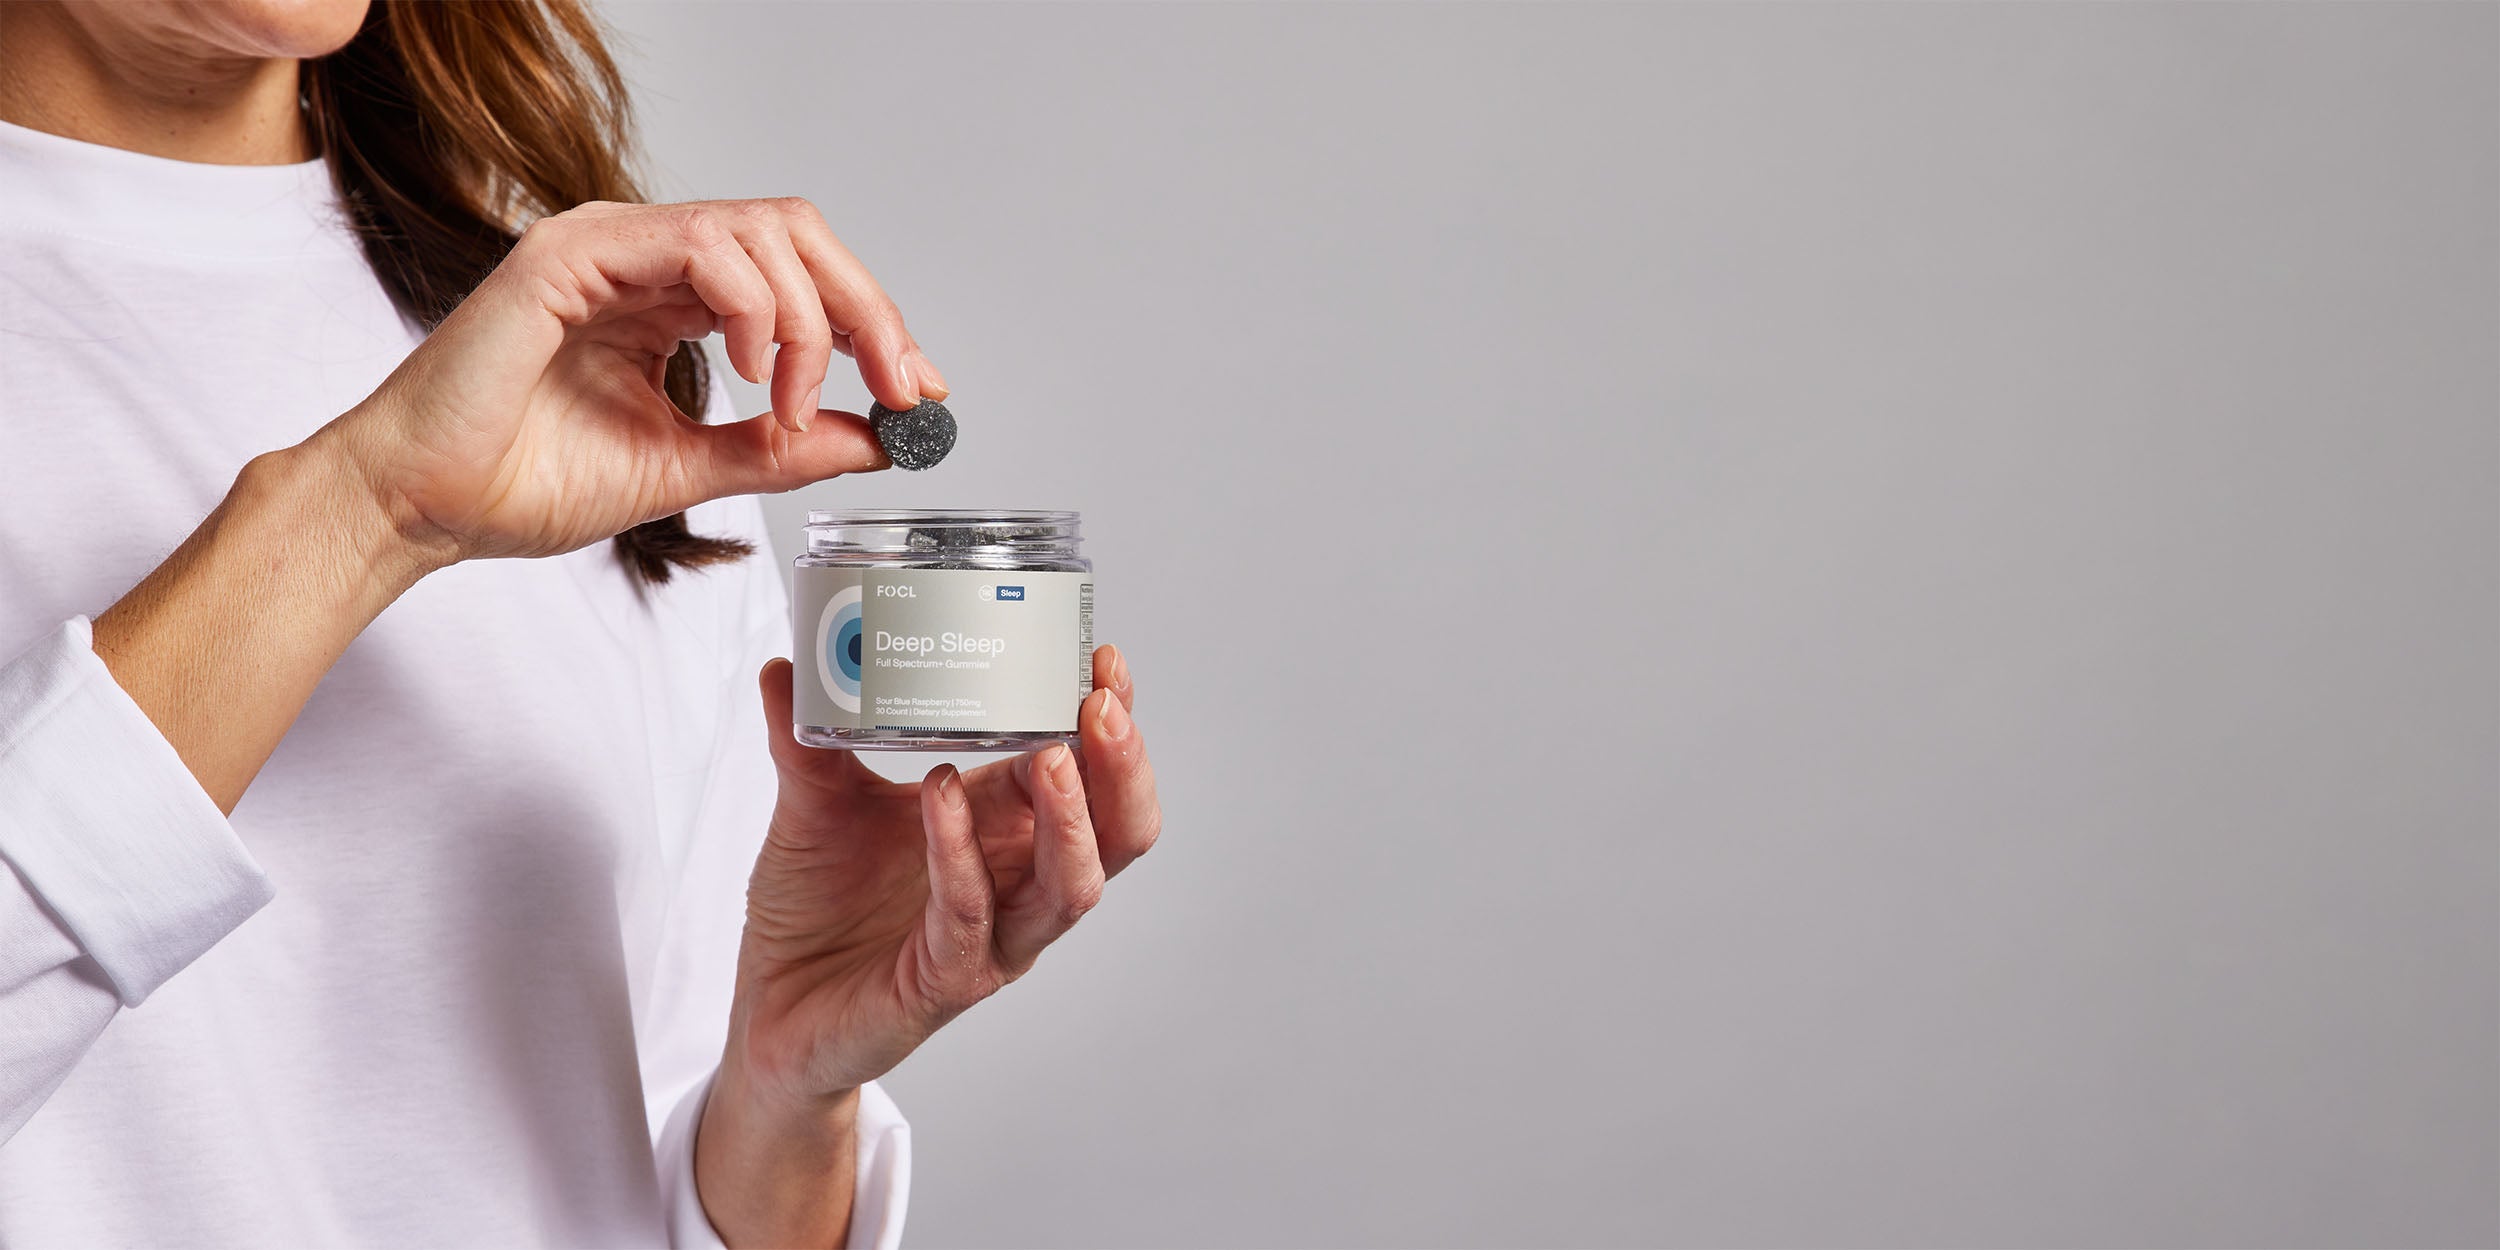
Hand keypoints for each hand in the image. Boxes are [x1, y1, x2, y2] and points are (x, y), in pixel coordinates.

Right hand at [316, 198, 947, 566]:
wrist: (424, 508)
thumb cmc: (523, 481)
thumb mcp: (688, 468)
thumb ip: (777, 447)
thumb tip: (874, 438)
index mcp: (671, 297)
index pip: (798, 275)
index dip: (872, 324)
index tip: (917, 391)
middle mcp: (645, 259)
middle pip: (796, 234)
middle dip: (866, 310)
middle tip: (899, 385)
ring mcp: (608, 247)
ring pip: (760, 231)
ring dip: (805, 320)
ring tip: (790, 400)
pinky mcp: (569, 255)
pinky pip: (695, 243)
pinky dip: (748, 303)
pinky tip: (750, 368)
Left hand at [695, 645, 1161, 1246]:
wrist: (768, 1010)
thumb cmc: (816, 910)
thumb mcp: (814, 805)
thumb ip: (808, 738)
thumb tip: (786, 665)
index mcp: (1004, 827)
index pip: (1089, 770)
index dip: (1107, 717)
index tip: (1101, 657)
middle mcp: (1016, 883)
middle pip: (1117, 833)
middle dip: (1122, 767)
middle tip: (1097, 704)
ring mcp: (991, 938)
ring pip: (1072, 887)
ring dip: (1072, 819)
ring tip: (1049, 756)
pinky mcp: (944, 982)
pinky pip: (970, 917)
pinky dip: (960, 853)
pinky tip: (940, 796)